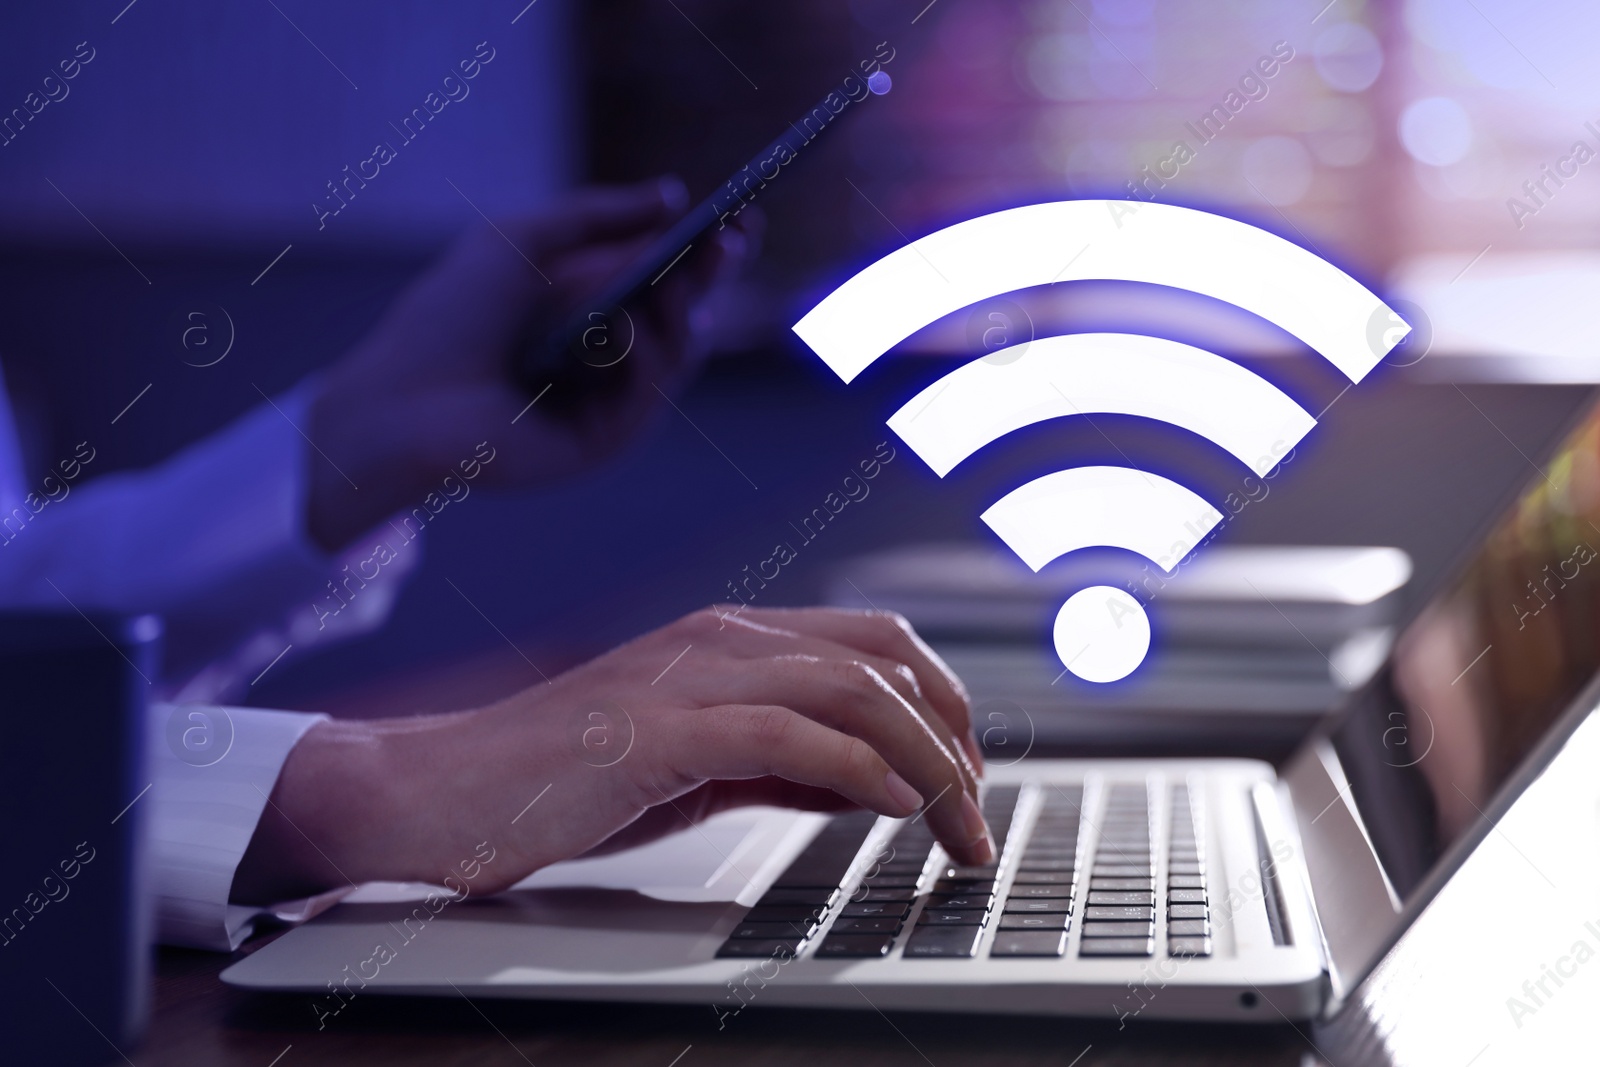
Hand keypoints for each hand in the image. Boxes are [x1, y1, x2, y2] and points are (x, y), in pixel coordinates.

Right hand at [233, 607, 987, 902]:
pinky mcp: (657, 729)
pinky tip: (894, 807)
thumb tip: (874, 783)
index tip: (968, 772)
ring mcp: (688, 676)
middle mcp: (719, 639)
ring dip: (925, 761)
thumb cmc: (561, 781)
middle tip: (980, 808)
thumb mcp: (698, 765)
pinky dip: (860, 769)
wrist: (440, 792)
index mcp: (729, 639)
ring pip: (851, 690)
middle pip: (882, 657)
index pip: (873, 642)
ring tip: (958, 824)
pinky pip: (789, 736)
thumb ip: (783, 763)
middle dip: (952, 731)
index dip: (940, 701)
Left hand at [305, 179, 746, 549]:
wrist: (400, 395)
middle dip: (711, 277)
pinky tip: (628, 325)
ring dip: (684, 312)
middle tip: (731, 241)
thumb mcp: (522, 241)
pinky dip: (644, 356)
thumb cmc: (450, 316)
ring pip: (678, 356)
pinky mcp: (601, 444)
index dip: (708, 251)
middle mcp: (612, 358)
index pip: (670, 278)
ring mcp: (611, 404)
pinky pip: (647, 398)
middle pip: (688, 314)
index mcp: (596, 308)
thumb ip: (596, 214)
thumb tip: (674, 194)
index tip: (740, 217)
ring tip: (676, 279)